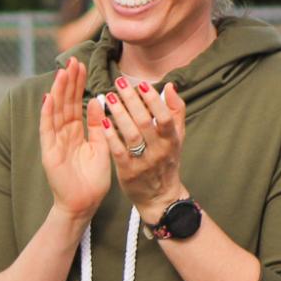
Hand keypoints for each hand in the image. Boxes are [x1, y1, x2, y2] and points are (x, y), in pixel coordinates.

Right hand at [38, 60, 111, 223]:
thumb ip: (98, 125)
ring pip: (56, 111)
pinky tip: (49, 97)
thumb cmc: (93, 180)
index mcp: (76, 132)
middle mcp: (63, 133)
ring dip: (58, 91)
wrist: (84, 204)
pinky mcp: (49, 152)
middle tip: (73, 60)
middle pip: (64, 102)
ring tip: (62, 72)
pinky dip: (47, 113)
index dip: (78, 84)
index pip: (75, 102)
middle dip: (68, 81)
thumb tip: (98, 100)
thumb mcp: (102, 146)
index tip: (82, 65)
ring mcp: (55, 141)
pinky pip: (47, 129)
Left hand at [99, 74, 187, 221]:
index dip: (154, 100)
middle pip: (145, 122)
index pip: (165, 117)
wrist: (159, 197)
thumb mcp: (177, 138)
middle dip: (132, 101)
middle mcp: (159, 151)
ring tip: (110, 98)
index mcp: (172, 140)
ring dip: (120, 115)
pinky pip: (119, 152)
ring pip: (131, 135)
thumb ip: (176, 111)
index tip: (142, 84)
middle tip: (119, 83)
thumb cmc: (166, 161)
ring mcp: (143, 163)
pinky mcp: (128, 173)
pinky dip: (111, 136)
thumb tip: (169, 87)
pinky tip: (103, 121)